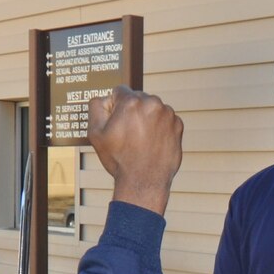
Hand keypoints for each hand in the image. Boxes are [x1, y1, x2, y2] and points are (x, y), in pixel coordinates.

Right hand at [88, 87, 183, 215]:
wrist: (144, 182)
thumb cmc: (119, 159)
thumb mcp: (95, 133)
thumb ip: (96, 107)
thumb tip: (106, 98)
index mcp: (131, 102)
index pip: (119, 91)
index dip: (115, 107)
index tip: (117, 122)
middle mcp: (152, 103)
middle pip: (137, 98)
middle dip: (132, 112)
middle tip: (128, 134)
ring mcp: (168, 114)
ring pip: (152, 108)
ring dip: (147, 118)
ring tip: (141, 140)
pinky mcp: (178, 125)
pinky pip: (165, 119)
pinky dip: (159, 127)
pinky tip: (152, 142)